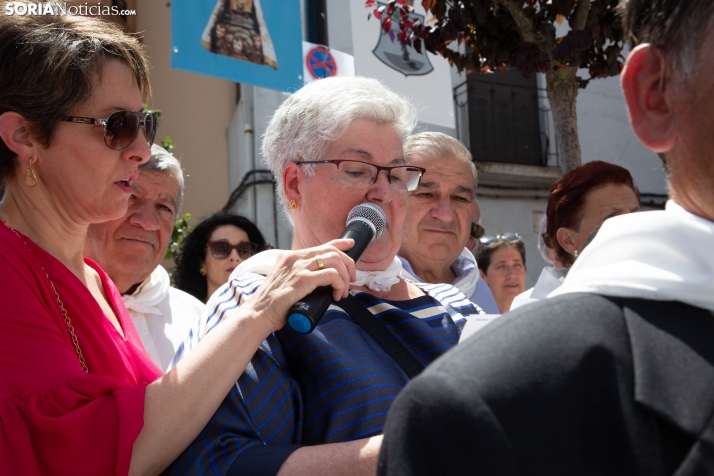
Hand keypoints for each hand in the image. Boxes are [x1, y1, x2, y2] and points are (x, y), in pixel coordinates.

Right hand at [242, 239, 356, 331]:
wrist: (258, 314)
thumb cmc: (273, 304)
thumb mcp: (286, 283)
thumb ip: (299, 276)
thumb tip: (320, 282)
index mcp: (290, 257)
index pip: (320, 245)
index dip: (339, 244)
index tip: (351, 245)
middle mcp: (295, 258)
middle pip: (331, 252)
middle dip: (348, 265)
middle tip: (350, 280)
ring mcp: (298, 267)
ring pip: (335, 261)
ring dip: (345, 277)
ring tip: (342, 292)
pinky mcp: (302, 279)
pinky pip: (331, 275)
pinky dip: (339, 284)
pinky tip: (336, 295)